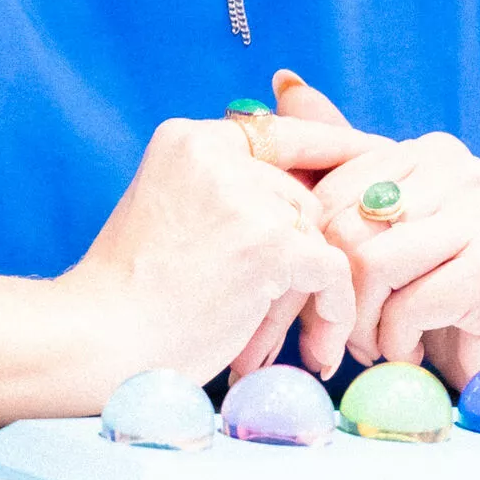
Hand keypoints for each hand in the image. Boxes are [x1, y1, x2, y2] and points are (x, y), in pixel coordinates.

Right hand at [59, 113, 369, 389]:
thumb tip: (304, 185)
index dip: (331, 145)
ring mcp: (243, 193)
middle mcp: (215, 151)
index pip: (278, 133)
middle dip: (304, 255)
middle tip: (299, 317)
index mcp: (187, 137)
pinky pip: (331, 271)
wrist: (102, 336)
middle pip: (299, 194)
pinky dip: (334, 311)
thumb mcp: (176, 214)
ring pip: (315, 234)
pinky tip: (318, 347)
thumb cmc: (135, 294)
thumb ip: (229, 190)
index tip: (377, 153)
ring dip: (310, 293)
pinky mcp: (268, 240)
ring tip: (289, 343)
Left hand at [277, 73, 479, 388]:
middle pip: (347, 228)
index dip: (316, 254)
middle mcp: (461, 169)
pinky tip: (412, 350)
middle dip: (337, 296)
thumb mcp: (387, 225)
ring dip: (363, 325)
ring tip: (379, 343)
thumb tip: (282, 78)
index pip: (332, 191)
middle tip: (349, 335)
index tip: (326, 295)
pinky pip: (408, 306)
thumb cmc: (444, 290)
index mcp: (430, 151)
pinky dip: (396, 341)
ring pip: (372, 265)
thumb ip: (342, 161)